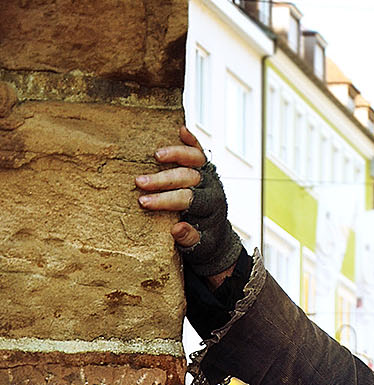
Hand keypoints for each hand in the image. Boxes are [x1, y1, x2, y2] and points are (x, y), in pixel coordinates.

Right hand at [135, 127, 241, 282]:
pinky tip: (180, 130)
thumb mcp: (198, 248)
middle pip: (187, 178)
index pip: (187, 199)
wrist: (217, 236)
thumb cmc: (204, 242)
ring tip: (156, 155)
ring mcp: (209, 175)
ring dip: (175, 154)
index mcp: (211, 207)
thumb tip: (176, 229)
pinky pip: (200, 151)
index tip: (144, 203)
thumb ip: (189, 239)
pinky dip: (191, 140)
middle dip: (162, 180)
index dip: (165, 200)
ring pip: (195, 159)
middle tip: (139, 182)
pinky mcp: (206, 168)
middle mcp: (212, 188)